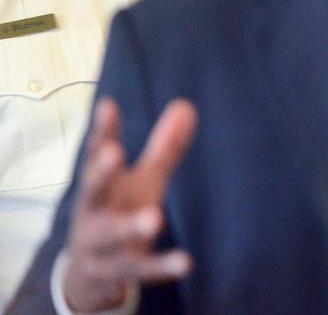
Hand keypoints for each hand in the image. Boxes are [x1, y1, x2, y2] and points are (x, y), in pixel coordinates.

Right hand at [62, 97, 197, 311]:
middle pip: (92, 191)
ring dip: (129, 226)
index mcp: (99, 186)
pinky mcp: (116, 274)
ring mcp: (100, 246)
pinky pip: (139, 270)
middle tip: (112, 153)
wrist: (89, 275)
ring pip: (111, 235)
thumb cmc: (118, 213)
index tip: (108, 106)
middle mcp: (93, 213)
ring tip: (155, 218)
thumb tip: (186, 105)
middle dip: (100, 173)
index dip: (103, 131)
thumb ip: (163, 147)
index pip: (97, 154)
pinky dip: (161, 267)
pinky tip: (185, 263)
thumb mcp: (142, 180)